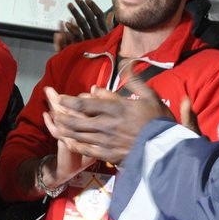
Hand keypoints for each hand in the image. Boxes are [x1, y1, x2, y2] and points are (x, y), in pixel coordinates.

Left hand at [42, 73, 171, 163]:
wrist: (166, 149)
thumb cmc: (159, 122)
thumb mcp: (151, 96)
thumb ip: (136, 81)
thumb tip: (127, 65)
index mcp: (116, 109)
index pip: (84, 104)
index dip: (67, 101)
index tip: (58, 97)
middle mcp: (107, 125)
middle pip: (75, 120)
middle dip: (61, 115)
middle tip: (52, 110)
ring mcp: (106, 141)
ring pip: (77, 135)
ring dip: (63, 129)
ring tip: (55, 124)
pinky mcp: (108, 154)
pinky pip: (85, 150)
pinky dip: (74, 144)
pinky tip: (67, 141)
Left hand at [53, 0, 114, 50]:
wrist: (102, 68)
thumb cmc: (106, 52)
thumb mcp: (110, 38)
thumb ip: (109, 25)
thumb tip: (110, 14)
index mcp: (105, 31)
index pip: (99, 15)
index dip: (93, 6)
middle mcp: (99, 34)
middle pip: (90, 17)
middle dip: (82, 6)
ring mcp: (92, 40)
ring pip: (83, 24)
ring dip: (76, 13)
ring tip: (69, 5)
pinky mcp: (85, 48)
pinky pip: (78, 37)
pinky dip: (72, 29)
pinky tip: (67, 23)